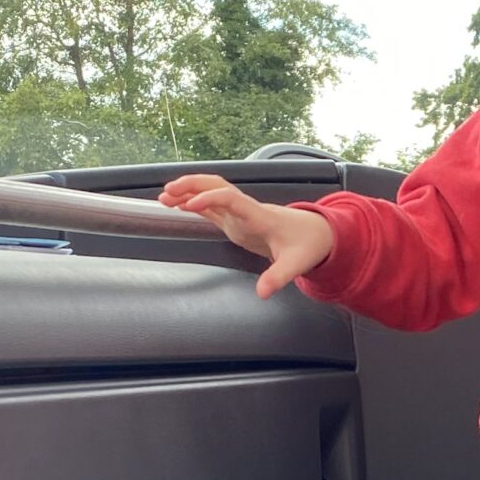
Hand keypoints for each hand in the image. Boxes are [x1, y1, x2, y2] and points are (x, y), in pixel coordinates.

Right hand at [157, 173, 335, 298]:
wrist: (315, 233)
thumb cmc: (305, 245)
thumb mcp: (295, 264)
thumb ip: (278, 278)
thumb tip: (262, 293)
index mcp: (259, 215)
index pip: (232, 199)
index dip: (211, 199)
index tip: (190, 205)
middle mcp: (246, 209)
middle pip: (217, 186)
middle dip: (193, 185)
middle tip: (168, 191)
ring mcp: (240, 213)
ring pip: (211, 192)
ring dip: (189, 191)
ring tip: (164, 197)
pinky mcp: (236, 219)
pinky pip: (211, 206)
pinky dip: (193, 203)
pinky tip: (176, 205)